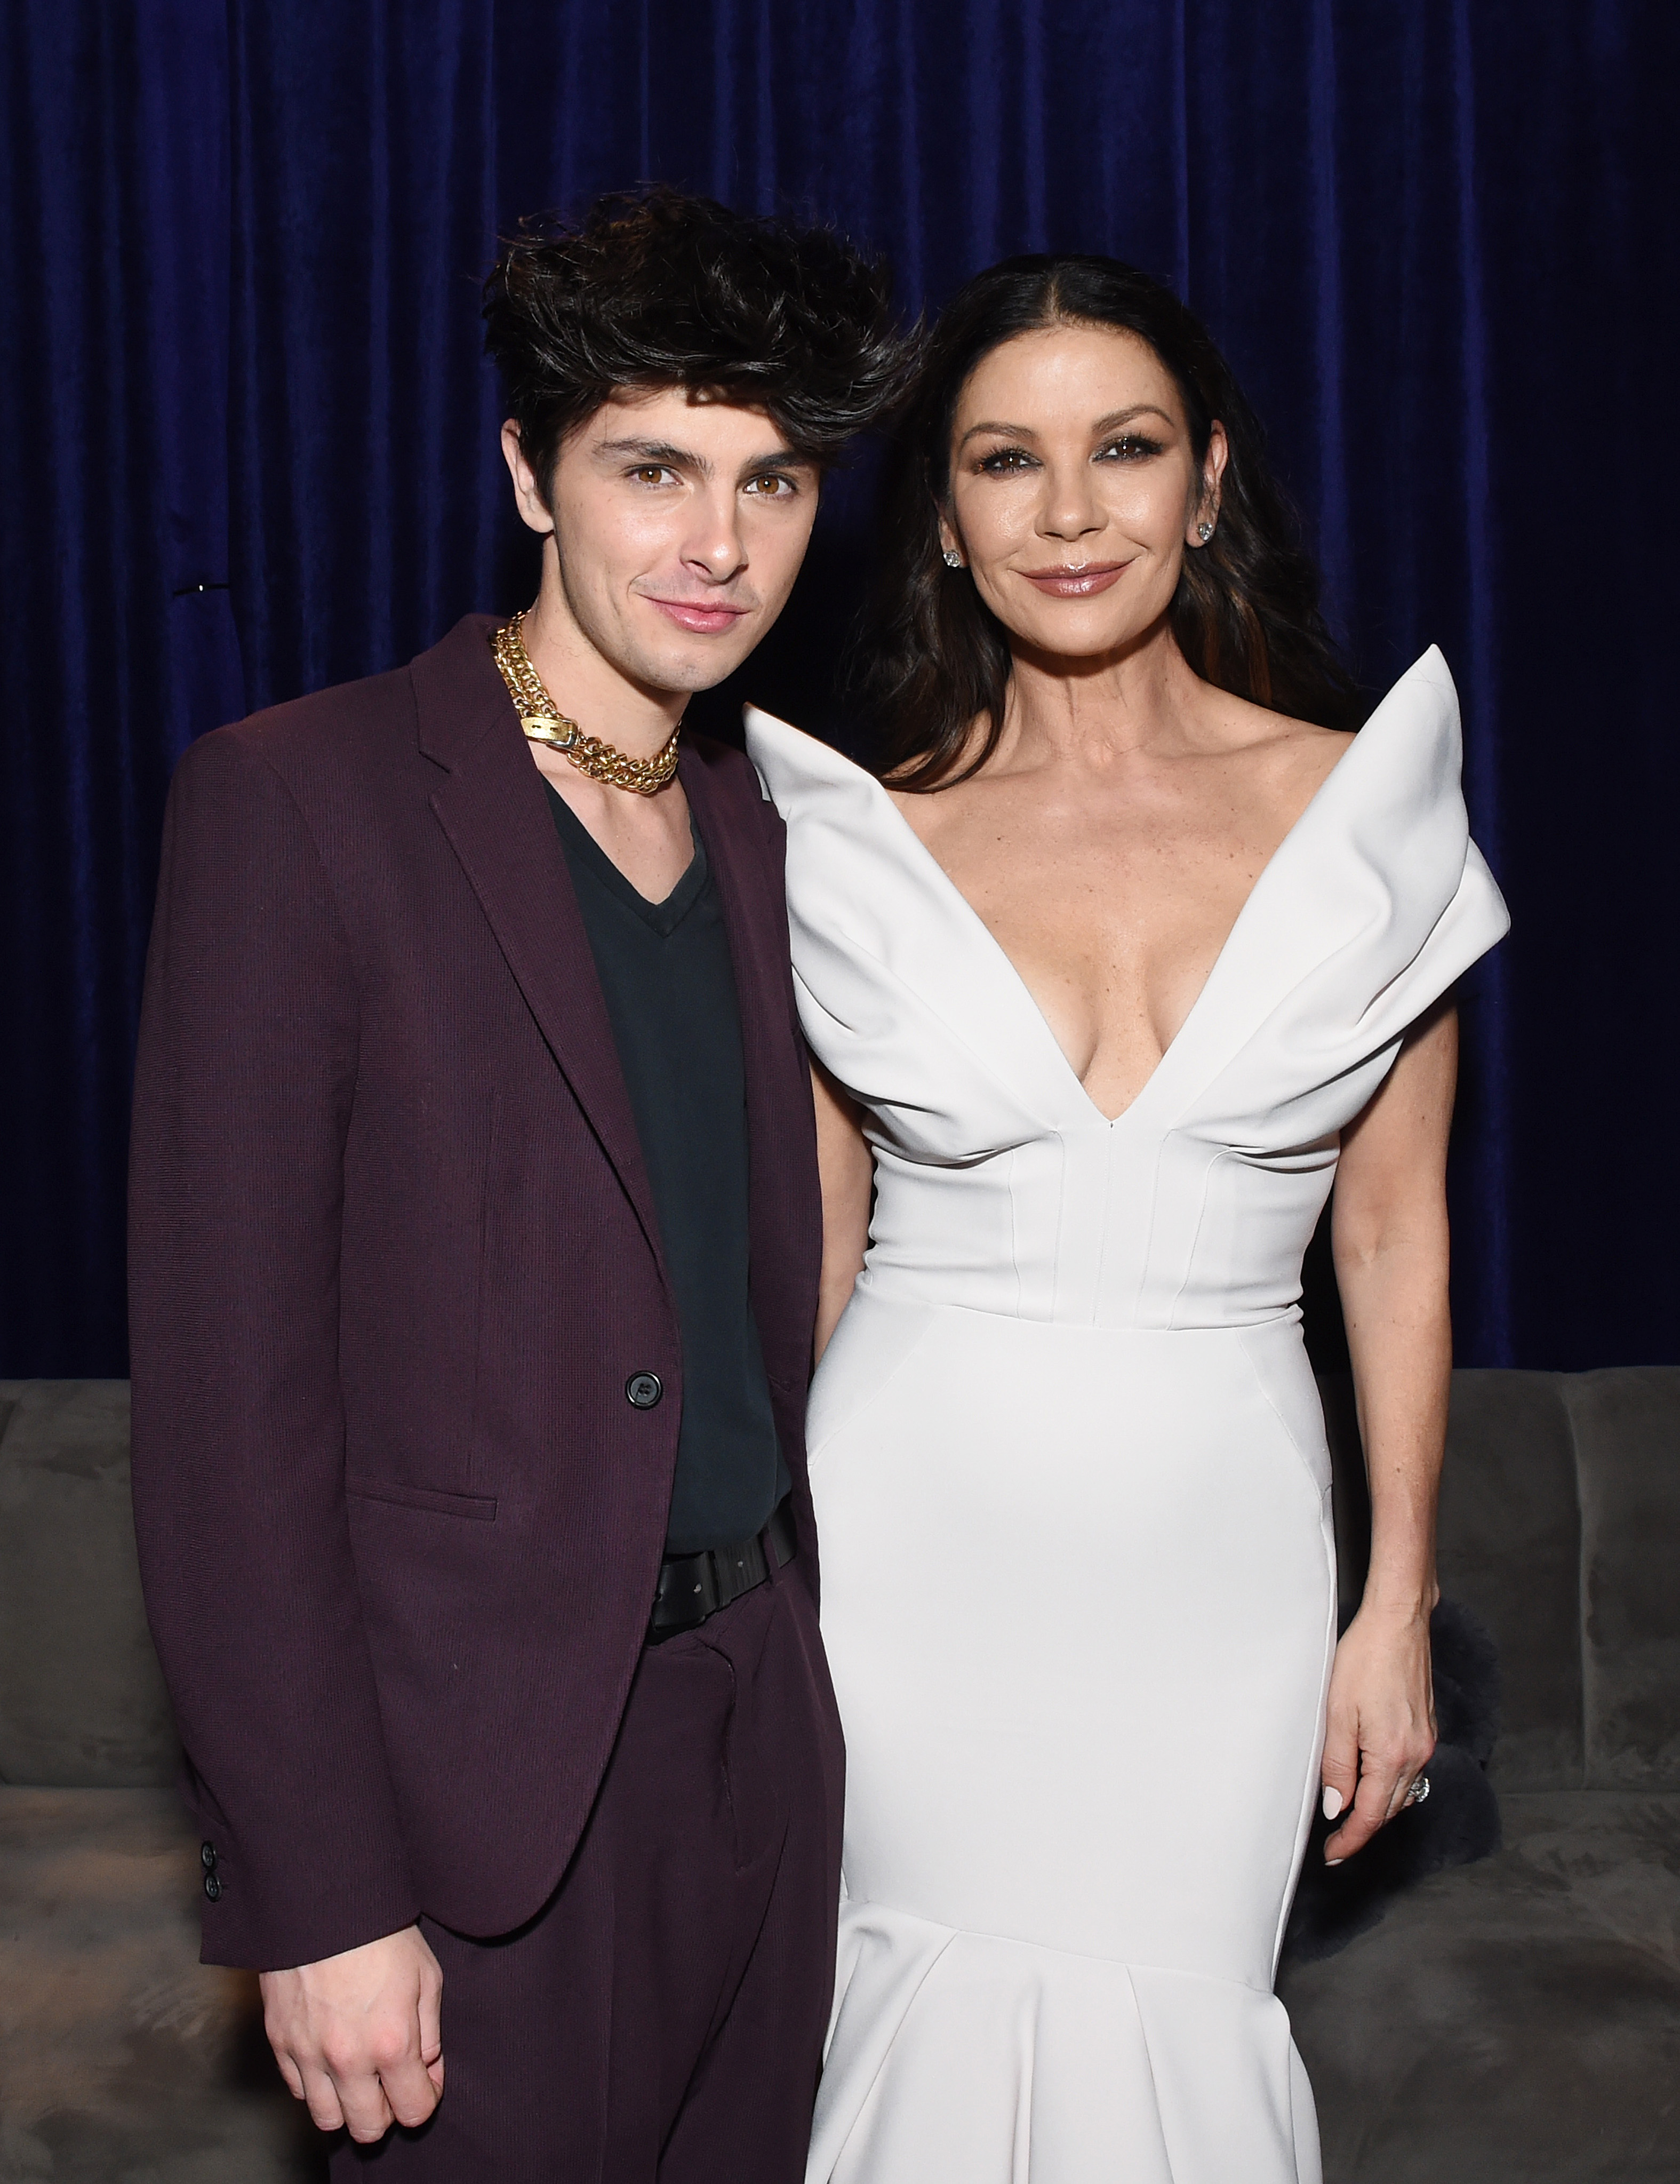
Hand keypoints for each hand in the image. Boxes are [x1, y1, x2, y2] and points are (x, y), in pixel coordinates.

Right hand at [260, 1924, 443, 2141]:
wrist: (323, 1902)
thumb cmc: (380, 1933)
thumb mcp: (425, 1975)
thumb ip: (429, 2032)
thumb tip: (426, 2069)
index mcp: (391, 2043)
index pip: (413, 2111)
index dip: (425, 2100)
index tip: (425, 2083)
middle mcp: (347, 2060)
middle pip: (367, 2128)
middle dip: (386, 2113)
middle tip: (392, 2084)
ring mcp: (308, 2055)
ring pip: (327, 2119)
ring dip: (347, 2107)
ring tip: (360, 2077)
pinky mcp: (280, 2043)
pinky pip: (298, 2090)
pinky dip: (316, 2085)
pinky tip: (330, 2058)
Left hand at [1320, 1600, 1436, 1862]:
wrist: (1398, 1622)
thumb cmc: (1365, 1659)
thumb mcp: (1337, 1712)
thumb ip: (1336, 1763)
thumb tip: (1336, 1806)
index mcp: (1392, 1754)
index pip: (1370, 1815)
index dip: (1350, 1839)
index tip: (1332, 1855)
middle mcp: (1416, 1754)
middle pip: (1388, 1809)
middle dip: (1362, 1829)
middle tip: (1335, 1842)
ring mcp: (1426, 1741)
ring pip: (1402, 1792)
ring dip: (1377, 1808)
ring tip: (1350, 1816)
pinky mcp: (1427, 1728)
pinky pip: (1411, 1772)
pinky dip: (1391, 1785)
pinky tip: (1374, 1781)